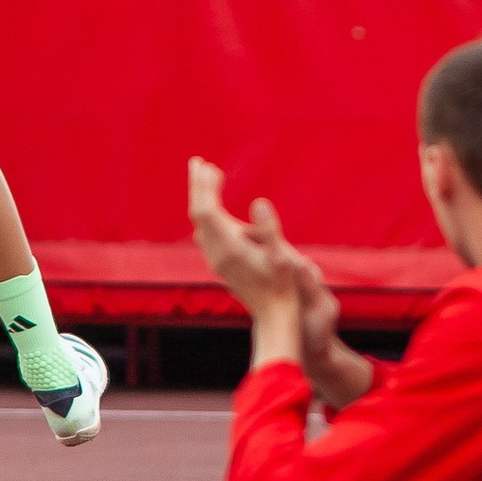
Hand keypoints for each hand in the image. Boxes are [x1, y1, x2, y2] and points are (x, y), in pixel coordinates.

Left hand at [188, 157, 307, 363]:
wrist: (275, 317)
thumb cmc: (284, 288)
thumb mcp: (282, 258)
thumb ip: (270, 230)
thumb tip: (258, 202)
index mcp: (229, 247)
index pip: (205, 210)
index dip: (204, 186)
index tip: (208, 165)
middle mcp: (217, 253)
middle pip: (197, 214)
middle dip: (198, 187)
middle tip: (199, 162)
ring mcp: (217, 261)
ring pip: (199, 224)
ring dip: (201, 199)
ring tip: (207, 177)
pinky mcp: (221, 265)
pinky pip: (205, 233)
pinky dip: (206, 214)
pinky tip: (214, 210)